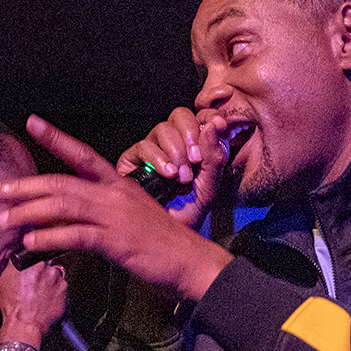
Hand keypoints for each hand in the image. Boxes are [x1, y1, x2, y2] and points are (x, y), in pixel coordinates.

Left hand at [0, 117, 237, 302]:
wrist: (192, 263)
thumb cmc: (162, 245)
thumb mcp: (129, 221)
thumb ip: (99, 216)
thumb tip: (64, 222)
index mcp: (118, 184)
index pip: (82, 154)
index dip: (56, 138)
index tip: (31, 122)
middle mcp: (114, 194)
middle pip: (61, 181)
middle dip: (23, 185)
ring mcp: (115, 216)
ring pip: (63, 205)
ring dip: (28, 212)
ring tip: (3, 220)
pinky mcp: (116, 240)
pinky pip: (75, 235)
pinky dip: (49, 237)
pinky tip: (30, 243)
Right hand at [0, 258, 69, 343]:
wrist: (24, 323)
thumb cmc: (14, 304)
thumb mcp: (6, 278)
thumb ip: (16, 263)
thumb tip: (19, 257)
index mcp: (34, 262)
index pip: (39, 254)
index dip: (35, 262)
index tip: (32, 268)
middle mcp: (48, 269)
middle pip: (49, 265)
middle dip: (43, 272)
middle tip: (34, 284)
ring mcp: (58, 281)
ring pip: (56, 276)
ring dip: (50, 282)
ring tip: (39, 293)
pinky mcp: (64, 293)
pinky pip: (61, 289)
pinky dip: (55, 293)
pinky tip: (45, 300)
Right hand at [121, 105, 247, 222]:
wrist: (167, 235)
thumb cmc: (188, 212)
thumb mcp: (210, 186)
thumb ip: (216, 156)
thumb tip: (213, 124)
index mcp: (194, 145)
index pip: (200, 117)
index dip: (208, 118)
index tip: (219, 127)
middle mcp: (172, 143)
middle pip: (180, 115)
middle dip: (191, 134)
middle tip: (196, 160)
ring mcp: (151, 150)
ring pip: (162, 129)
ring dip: (176, 151)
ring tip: (181, 176)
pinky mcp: (131, 160)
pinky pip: (143, 146)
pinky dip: (158, 158)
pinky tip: (168, 174)